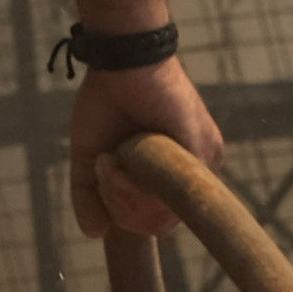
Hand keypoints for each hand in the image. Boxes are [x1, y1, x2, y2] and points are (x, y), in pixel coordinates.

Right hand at [68, 52, 226, 243]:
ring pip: (161, 218)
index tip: (103, 181)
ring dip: (120, 194)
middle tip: (103, 166)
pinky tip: (116, 157)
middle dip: (118, 204)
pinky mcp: (202, 153)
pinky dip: (130, 186)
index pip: (155, 221)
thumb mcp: (91, 152)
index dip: (124, 213)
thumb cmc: (109, 98)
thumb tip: (94, 233)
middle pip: (156, 226)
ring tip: (108, 159)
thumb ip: (90, 194)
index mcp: (174, 174)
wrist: (121, 58)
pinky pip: (166, 199)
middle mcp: (194, 172)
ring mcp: (202, 165)